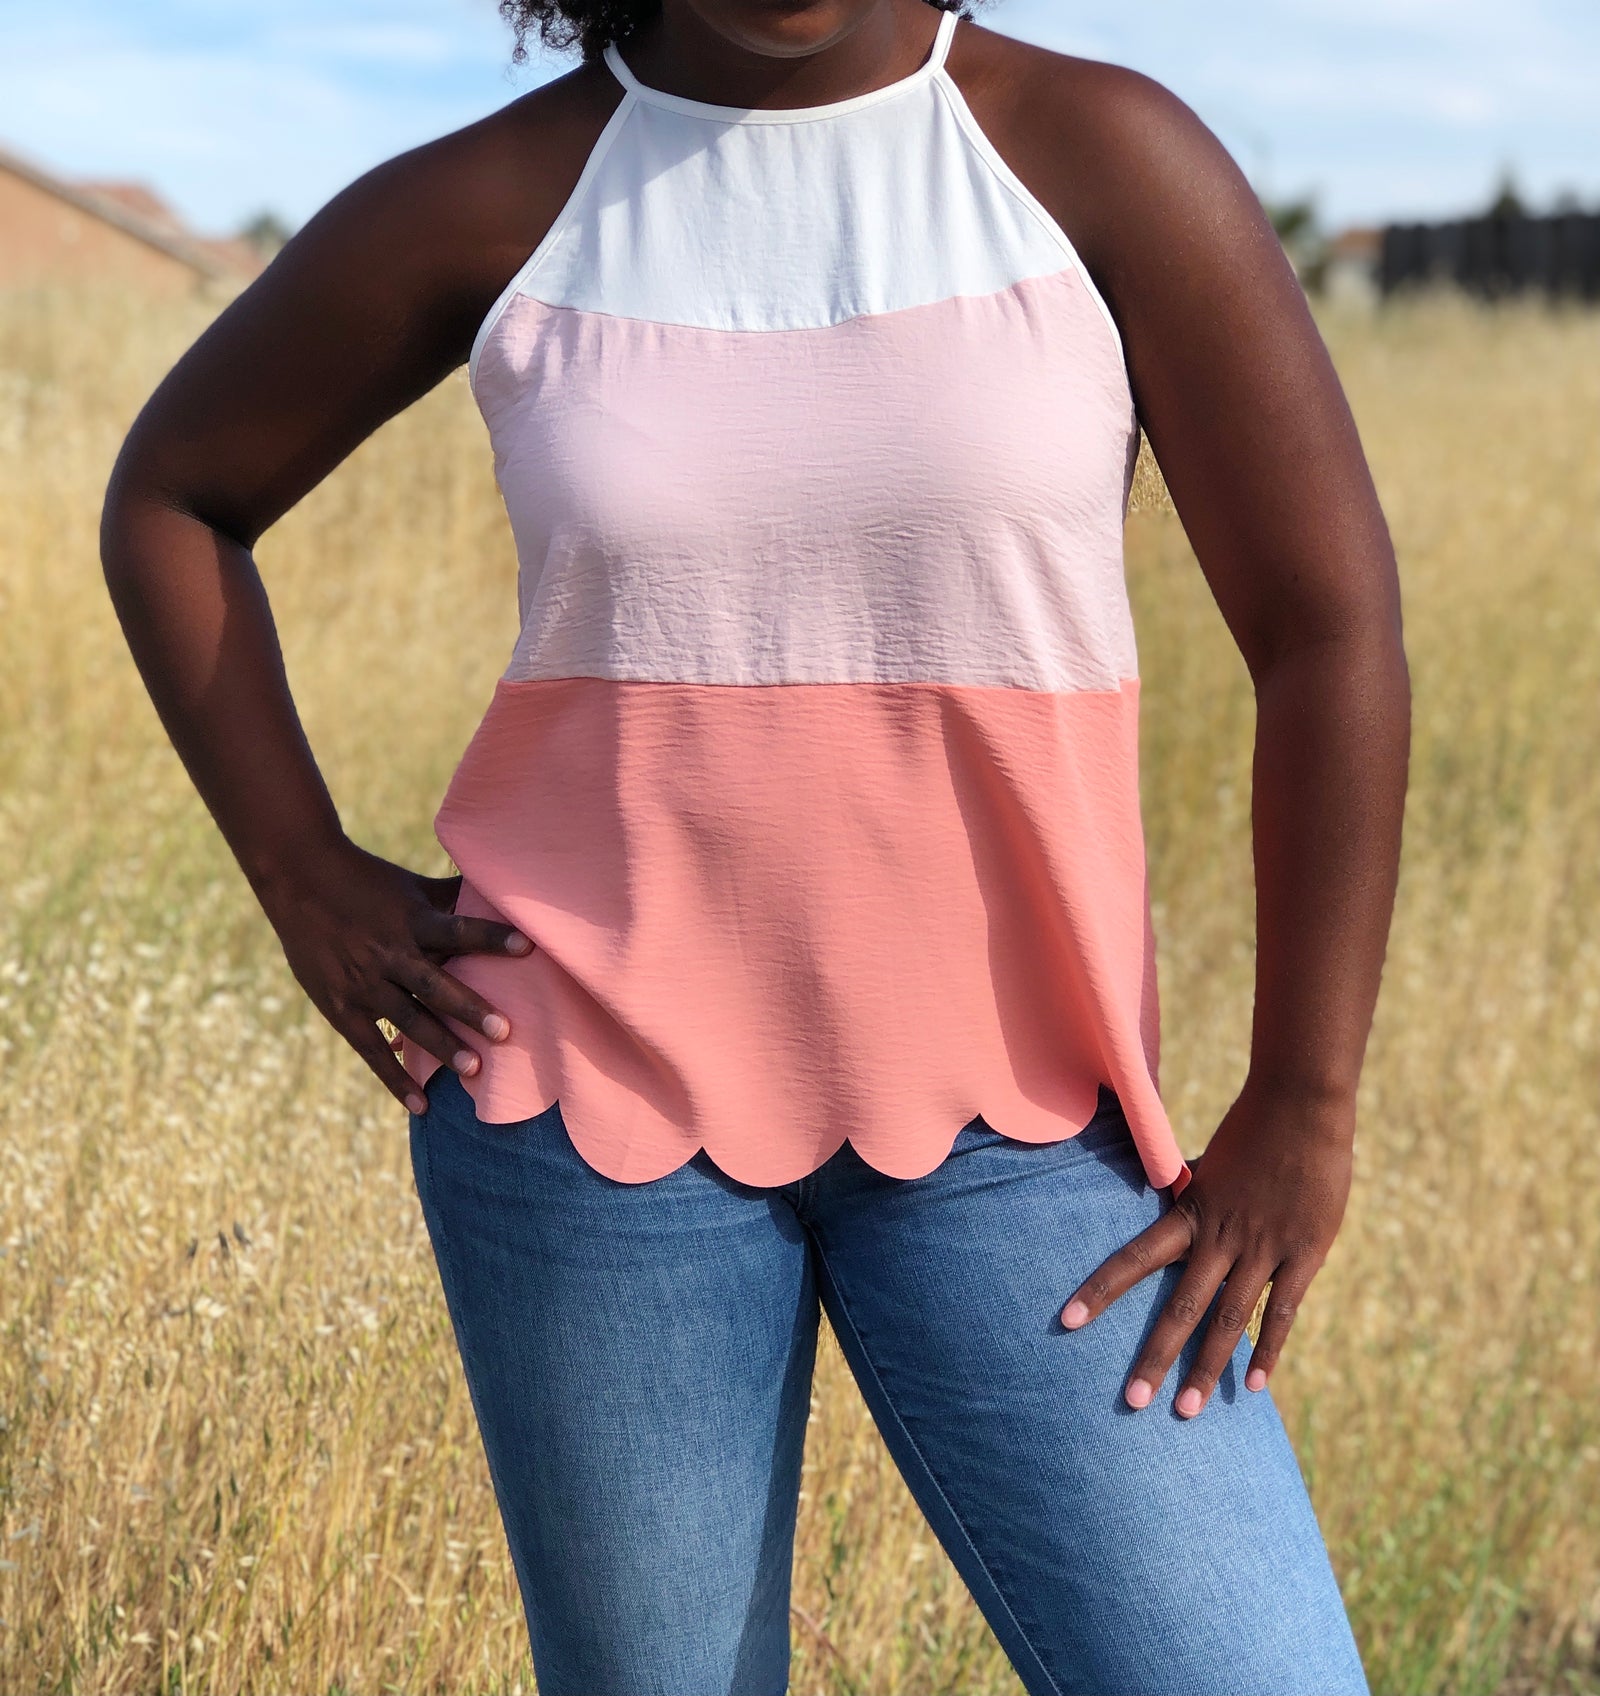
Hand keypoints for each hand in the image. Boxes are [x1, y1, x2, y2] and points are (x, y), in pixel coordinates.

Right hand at [255, 836, 533, 1113]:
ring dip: (441, 1047)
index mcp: (411, 921)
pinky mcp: (341, 1009)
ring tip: (475, 1069)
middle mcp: (388, 954)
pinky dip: (394, 1078)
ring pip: (407, 1020)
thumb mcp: (412, 887)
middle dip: (468, 1009)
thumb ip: (454, 898)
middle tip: (504, 1032)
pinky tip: (421, 1106)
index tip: (527, 945)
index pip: (457, 930)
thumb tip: (504, 891)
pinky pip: (372, 1050)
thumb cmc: (368, 882)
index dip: (490, 937)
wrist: (299, 882)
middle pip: (433, 985)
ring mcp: (363, 985)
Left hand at [1059, 1080, 1354, 1416]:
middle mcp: (1221, 1237)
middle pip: (1180, 1308)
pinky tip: (1254, 1388)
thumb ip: (1183, 1194)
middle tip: (1131, 1403)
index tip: (1065, 1322)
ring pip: (1230, 1322)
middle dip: (1154, 1357)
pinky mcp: (1304, 1255)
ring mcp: (1265, 1249)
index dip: (1099, 1290)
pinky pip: (1283, 1313)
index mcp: (1190, 1212)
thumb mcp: (1204, 1164)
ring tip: (1187, 1412)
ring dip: (1207, 1369)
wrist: (1303, 1104)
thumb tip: (1156, 1203)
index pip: (1131, 1258)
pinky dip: (1268, 1351)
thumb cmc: (1249, 1128)